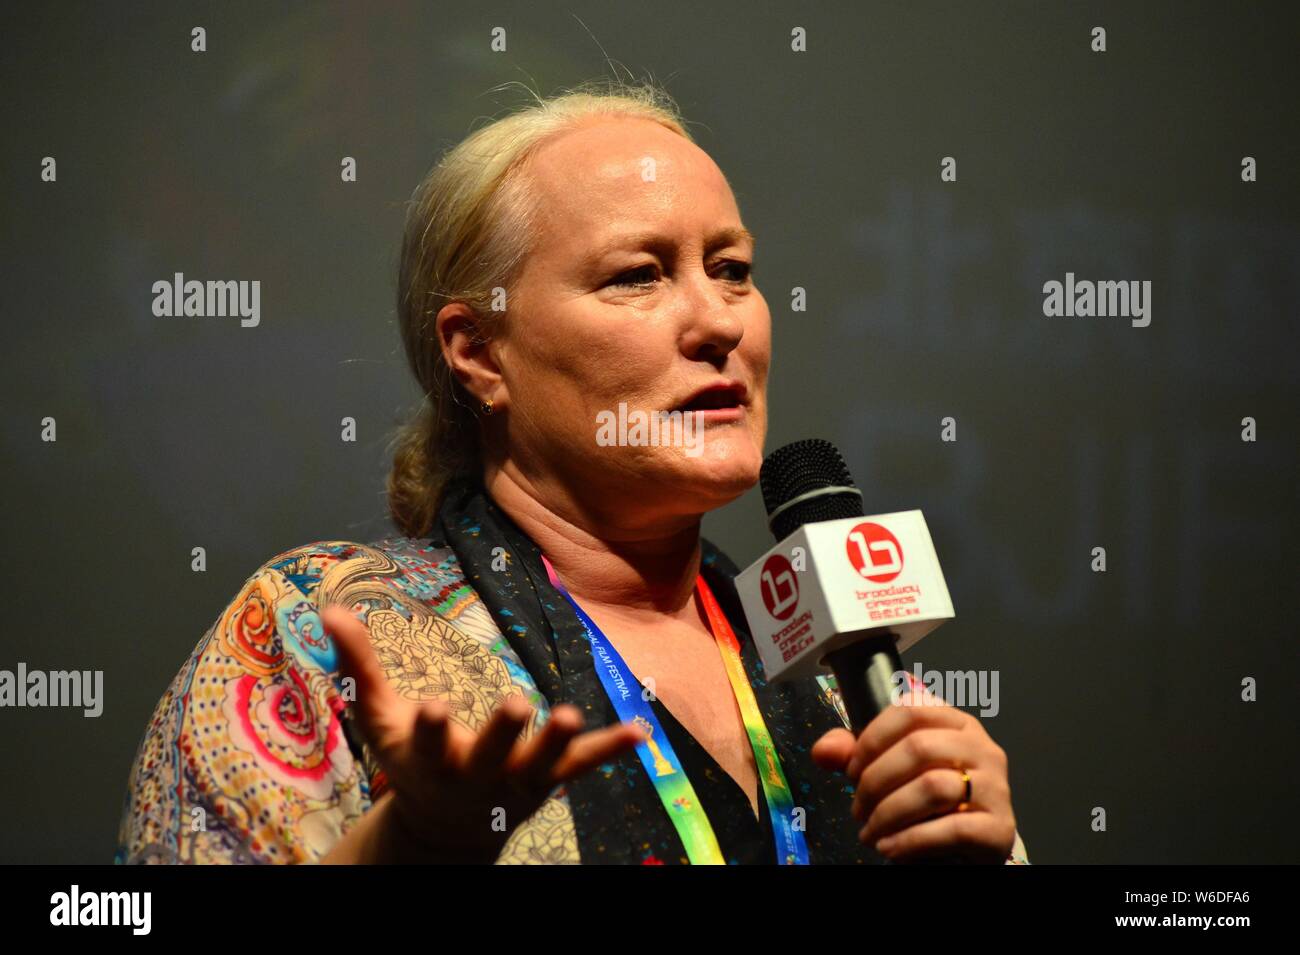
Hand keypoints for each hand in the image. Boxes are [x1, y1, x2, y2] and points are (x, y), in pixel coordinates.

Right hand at [321, 604, 644, 862]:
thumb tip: (330, 608)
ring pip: (539, 764)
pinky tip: (639, 732)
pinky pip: (581, 766)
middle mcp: (474, 775)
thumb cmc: (410, 763)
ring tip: (570, 714)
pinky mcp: (546, 782)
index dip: (429, 728)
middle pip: (488, 754)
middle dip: (501, 733)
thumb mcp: (379, 720)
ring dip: (556, 742)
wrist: (444, 830)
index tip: (431, 707)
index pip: (426, 742)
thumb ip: (359, 666)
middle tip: (516, 705)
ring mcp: (515, 781)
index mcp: (428, 759)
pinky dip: (608, 750)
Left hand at [811, 680, 1015, 863]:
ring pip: (933, 787)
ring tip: (870, 831)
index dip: (871, 739)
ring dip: (889, 813)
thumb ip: (855, 755)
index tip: (851, 770)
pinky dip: (910, 841)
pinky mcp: (1000, 828)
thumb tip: (823, 751)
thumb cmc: (927, 804)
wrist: (965, 850)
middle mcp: (983, 748)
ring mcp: (996, 788)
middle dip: (875, 782)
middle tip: (858, 808)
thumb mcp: (889, 773)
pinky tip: (890, 848)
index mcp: (956, 723)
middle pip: (918, 748)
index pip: (909, 711)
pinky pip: (952, 829)